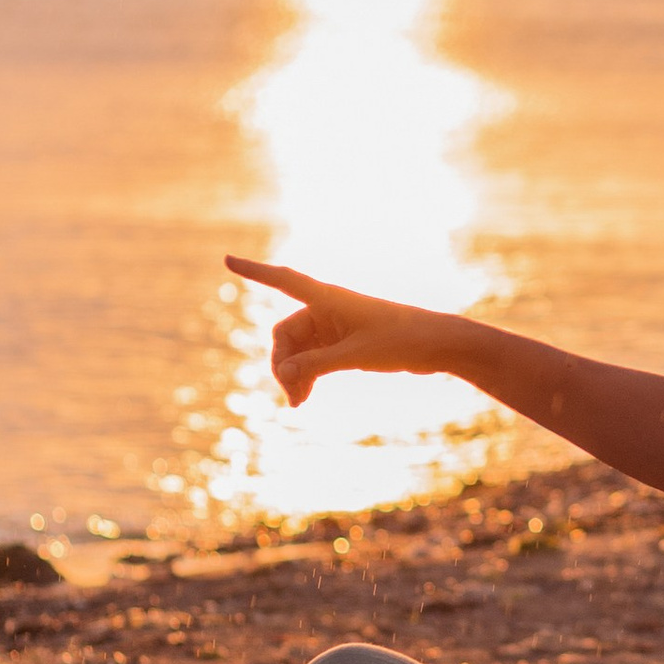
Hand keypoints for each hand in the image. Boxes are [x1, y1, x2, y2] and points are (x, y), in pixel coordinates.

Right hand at [226, 255, 458, 409]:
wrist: (437, 346)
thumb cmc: (401, 340)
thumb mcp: (355, 355)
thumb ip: (316, 364)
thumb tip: (282, 373)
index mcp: (328, 298)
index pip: (282, 280)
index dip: (253, 272)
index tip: (226, 260)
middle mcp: (327, 308)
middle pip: (285, 333)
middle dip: (282, 363)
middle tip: (291, 396)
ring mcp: (333, 326)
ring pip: (297, 350)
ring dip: (293, 374)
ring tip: (298, 403)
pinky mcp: (343, 343)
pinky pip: (312, 358)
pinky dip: (305, 375)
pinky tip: (303, 398)